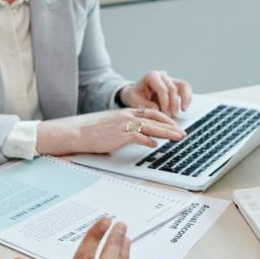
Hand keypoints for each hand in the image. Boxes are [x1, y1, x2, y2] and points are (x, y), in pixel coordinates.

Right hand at [36, 107, 184, 154]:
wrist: (77, 132)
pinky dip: (148, 141)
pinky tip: (155, 145)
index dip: (165, 118)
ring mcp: (124, 125)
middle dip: (171, 126)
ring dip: (166, 133)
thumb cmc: (92, 130)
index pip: (151, 112)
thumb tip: (138, 136)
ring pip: (151, 127)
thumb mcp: (111, 124)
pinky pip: (139, 137)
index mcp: (126, 112)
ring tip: (177, 137)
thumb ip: (125, 128)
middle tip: (182, 132)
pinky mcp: (120, 135)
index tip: (173, 124)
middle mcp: (127, 116)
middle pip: (155, 119)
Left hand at [120, 70, 192, 117]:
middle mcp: (162, 75)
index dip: (165, 102)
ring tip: (182, 111)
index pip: (162, 88)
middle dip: (173, 104)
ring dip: (184, 99)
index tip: (166, 113)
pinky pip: (186, 88)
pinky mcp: (176, 84)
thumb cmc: (136, 97)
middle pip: (172, 88)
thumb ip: (147, 105)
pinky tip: (184, 107)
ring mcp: (170, 79)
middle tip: (172, 116)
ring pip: (183, 86)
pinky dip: (187, 98)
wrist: (137, 94)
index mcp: (151, 76)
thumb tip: (158, 109)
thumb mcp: (136, 101)